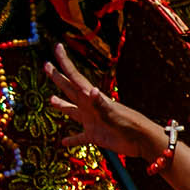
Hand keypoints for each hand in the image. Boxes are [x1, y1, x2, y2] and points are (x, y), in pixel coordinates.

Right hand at [44, 44, 169, 161]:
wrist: (143, 141)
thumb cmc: (130, 125)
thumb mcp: (114, 113)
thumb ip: (101, 103)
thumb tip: (90, 90)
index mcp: (92, 98)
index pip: (74, 76)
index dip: (64, 62)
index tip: (57, 47)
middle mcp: (89, 107)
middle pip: (69, 89)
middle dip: (58, 77)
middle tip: (46, 65)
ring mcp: (91, 121)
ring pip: (72, 111)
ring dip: (61, 105)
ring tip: (51, 100)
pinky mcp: (95, 136)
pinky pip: (79, 138)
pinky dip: (71, 140)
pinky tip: (63, 142)